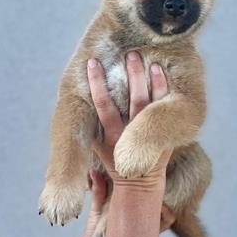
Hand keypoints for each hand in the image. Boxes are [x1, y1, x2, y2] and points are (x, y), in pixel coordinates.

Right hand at [85, 53, 175, 220]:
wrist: (141, 183)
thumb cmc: (115, 162)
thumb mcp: (98, 149)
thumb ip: (89, 130)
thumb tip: (73, 107)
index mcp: (111, 136)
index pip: (102, 106)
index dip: (97, 84)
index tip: (92, 62)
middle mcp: (129, 132)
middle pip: (131, 99)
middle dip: (128, 75)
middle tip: (127, 53)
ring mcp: (147, 132)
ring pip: (147, 101)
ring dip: (144, 78)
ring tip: (140, 57)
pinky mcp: (162, 132)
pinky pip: (164, 107)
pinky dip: (161, 88)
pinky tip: (158, 70)